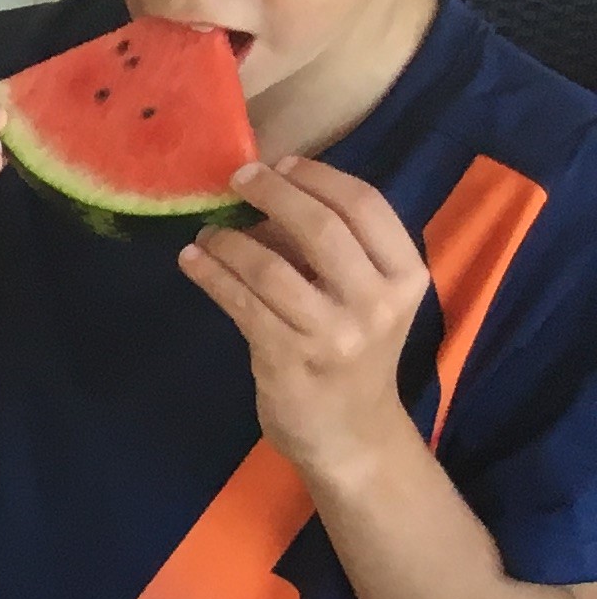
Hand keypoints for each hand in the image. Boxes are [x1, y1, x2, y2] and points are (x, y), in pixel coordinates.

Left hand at [182, 156, 429, 486]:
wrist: (351, 435)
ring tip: (206, 232)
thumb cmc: (354, 356)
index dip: (319, 177)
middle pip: (321, 226)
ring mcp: (335, 332)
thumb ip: (335, 253)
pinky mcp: (290, 358)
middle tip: (239, 178)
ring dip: (230, 241)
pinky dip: (213, 275)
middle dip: (274, 193)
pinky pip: (242, 303)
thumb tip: (273, 198)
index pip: (365, 205)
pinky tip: (192, 260)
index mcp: (406, 275)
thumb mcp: (367, 299)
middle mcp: (377, 301)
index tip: (282, 164)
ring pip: (271, 266)